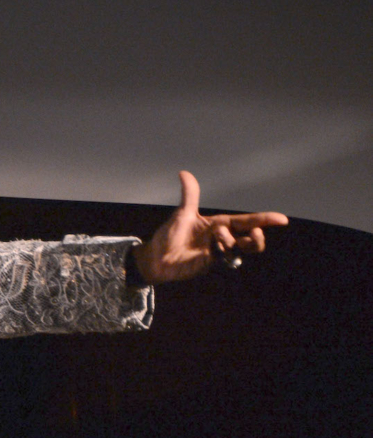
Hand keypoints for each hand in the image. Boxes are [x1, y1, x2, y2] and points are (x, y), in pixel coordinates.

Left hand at [133, 171, 288, 283]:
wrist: (155, 257)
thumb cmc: (169, 236)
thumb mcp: (182, 213)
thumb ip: (189, 195)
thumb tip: (184, 173)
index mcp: (220, 224)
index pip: (247, 221)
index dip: (265, 220)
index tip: (282, 219)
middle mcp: (222, 239)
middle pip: (252, 239)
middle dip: (256, 236)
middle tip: (253, 232)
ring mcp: (217, 253)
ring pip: (240, 249)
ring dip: (232, 241)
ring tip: (218, 238)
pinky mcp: (209, 264)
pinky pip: (222, 257)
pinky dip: (220, 251)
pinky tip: (208, 250)